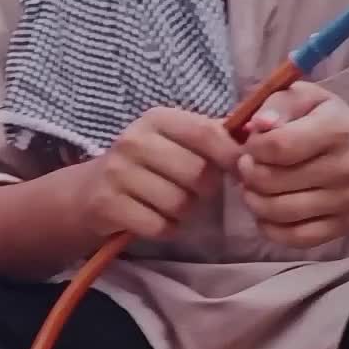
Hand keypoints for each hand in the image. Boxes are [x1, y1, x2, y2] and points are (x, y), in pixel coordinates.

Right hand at [79, 107, 241, 240]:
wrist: (89, 192)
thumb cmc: (146, 166)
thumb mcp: (173, 141)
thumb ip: (212, 137)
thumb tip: (260, 135)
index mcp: (156, 119)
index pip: (206, 133)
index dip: (231, 155)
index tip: (239, 171)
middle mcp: (134, 140)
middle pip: (198, 173)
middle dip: (204, 190)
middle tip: (193, 191)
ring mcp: (118, 172)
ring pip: (180, 203)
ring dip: (184, 212)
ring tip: (170, 204)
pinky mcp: (108, 204)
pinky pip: (159, 226)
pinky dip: (165, 229)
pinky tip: (154, 219)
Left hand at [237, 81, 348, 247]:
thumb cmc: (325, 120)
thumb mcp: (304, 97)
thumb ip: (276, 103)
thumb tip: (257, 125)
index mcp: (336, 130)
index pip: (278, 146)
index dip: (252, 147)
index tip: (252, 144)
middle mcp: (345, 169)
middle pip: (272, 182)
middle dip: (248, 174)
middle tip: (247, 166)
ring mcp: (345, 202)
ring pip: (278, 212)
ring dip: (253, 200)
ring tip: (252, 186)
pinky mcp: (342, 226)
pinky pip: (294, 238)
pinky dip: (270, 228)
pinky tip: (265, 211)